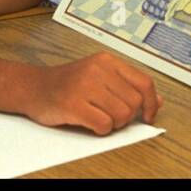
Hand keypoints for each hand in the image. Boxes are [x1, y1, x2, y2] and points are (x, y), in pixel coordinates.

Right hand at [24, 52, 163, 134]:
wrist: (33, 87)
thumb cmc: (67, 84)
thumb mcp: (99, 76)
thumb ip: (127, 86)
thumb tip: (157, 101)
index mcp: (107, 60)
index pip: (144, 82)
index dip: (151, 103)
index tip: (148, 115)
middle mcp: (98, 70)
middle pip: (134, 103)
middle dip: (126, 116)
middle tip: (110, 115)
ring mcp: (85, 86)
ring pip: (121, 115)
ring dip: (113, 124)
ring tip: (98, 117)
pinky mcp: (74, 104)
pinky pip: (104, 125)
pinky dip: (100, 130)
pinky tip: (89, 122)